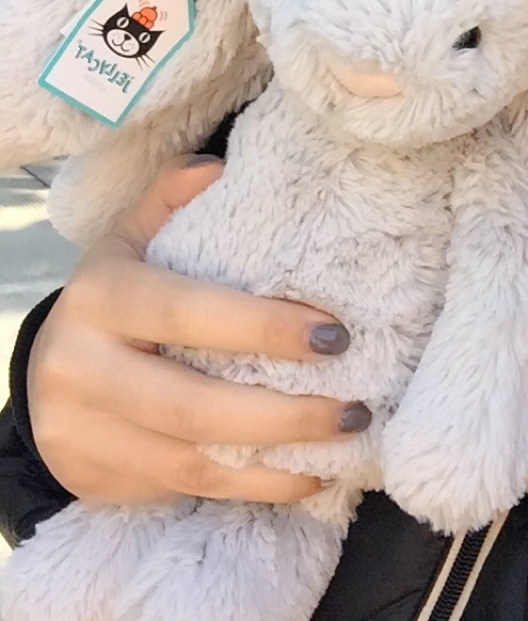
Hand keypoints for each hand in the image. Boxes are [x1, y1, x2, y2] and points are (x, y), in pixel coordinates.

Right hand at [27, 155, 368, 505]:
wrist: (47, 372)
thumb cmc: (116, 297)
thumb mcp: (130, 240)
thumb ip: (168, 199)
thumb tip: (218, 166)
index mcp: (102, 297)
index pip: (189, 313)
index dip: (263, 328)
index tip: (336, 335)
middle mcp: (81, 368)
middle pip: (191, 405)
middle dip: (283, 413)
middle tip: (354, 407)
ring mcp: (82, 431)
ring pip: (191, 459)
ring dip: (278, 459)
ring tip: (344, 441)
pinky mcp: (96, 477)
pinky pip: (185, 488)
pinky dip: (251, 487)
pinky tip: (304, 475)